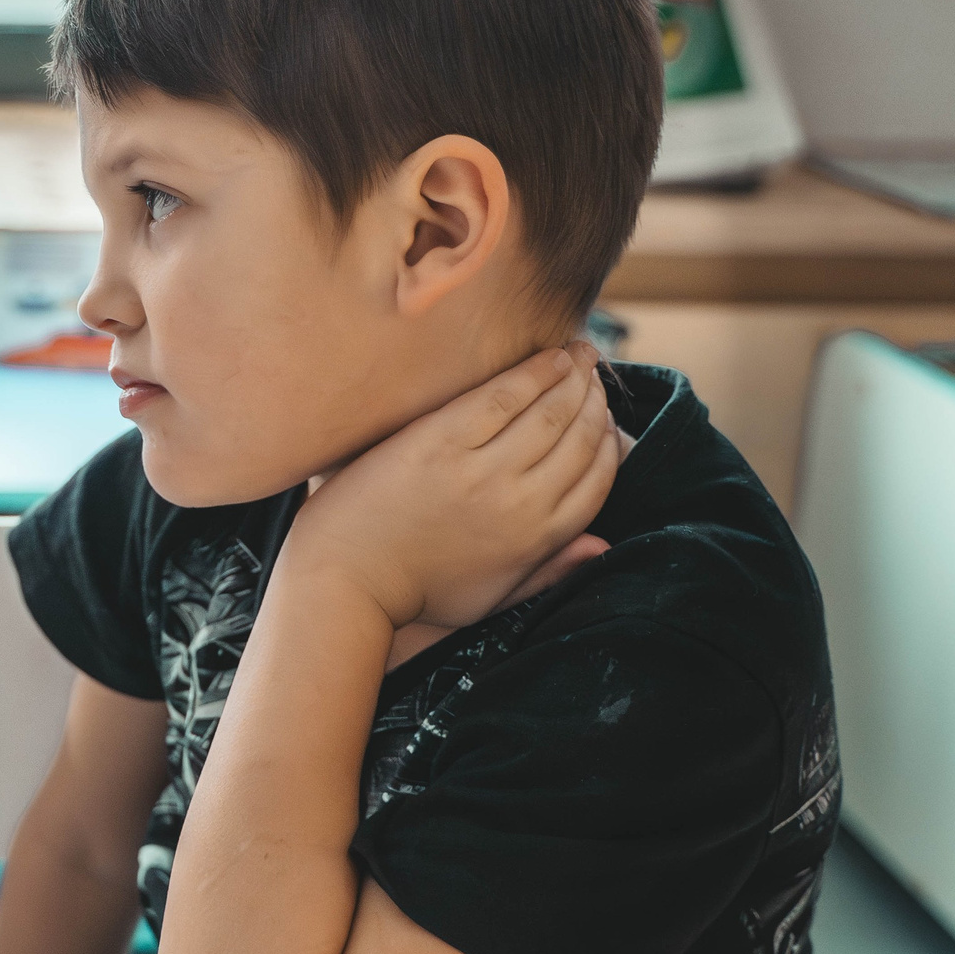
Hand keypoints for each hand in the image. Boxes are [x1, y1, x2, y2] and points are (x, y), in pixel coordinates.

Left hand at [286, 342, 619, 633]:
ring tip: (580, 356)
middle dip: (595, 401)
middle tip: (595, 377)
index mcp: (537, 539)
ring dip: (574, 377)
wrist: (344, 579)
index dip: (610, 442)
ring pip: (550, 410)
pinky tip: (549, 356)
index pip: (598, 479)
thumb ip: (550, 570)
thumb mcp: (492, 598)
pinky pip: (502, 395)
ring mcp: (479, 470)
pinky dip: (534, 371)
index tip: (605, 419)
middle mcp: (519, 502)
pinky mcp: (439, 441)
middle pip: (580, 438)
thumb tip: (603, 543)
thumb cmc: (415, 590)